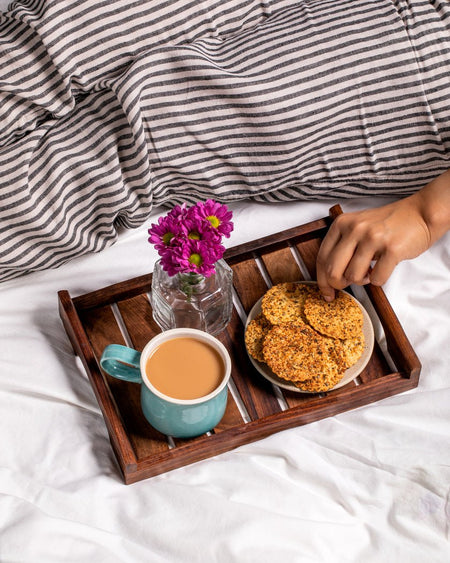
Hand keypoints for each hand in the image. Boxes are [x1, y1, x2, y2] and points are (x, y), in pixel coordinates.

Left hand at [316, 170, 449, 300]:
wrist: (421, 213)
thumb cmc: (389, 224)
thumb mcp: (358, 226)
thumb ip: (342, 245)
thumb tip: (329, 278)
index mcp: (342, 223)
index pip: (322, 258)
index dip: (322, 281)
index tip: (326, 292)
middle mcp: (355, 229)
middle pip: (333, 271)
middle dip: (339, 285)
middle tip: (348, 284)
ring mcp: (373, 238)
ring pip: (354, 277)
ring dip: (362, 281)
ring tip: (370, 270)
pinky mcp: (392, 249)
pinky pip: (376, 279)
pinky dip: (379, 280)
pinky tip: (383, 268)